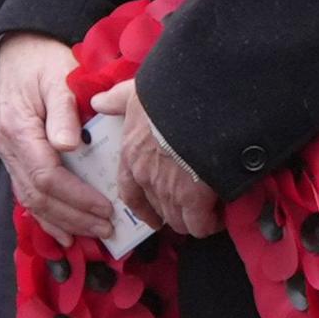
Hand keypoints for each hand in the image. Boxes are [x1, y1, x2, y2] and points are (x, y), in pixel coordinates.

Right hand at [0, 33, 111, 244]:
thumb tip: (68, 146)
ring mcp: (8, 155)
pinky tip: (66, 233)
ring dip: (63, 222)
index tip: (105, 207)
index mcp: (18, 129)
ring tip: (94, 235)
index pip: (46, 175)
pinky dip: (48, 217)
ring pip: (31, 201)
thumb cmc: (43, 62)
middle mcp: (8, 148)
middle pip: (38, 196)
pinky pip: (29, 194)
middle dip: (74, 216)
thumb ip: (63, 111)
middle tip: (107, 228)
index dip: (76, 197)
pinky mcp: (16, 159)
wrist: (18, 52)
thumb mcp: (58, 77)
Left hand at [96, 78, 223, 240]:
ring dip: (192, 219)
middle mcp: (147, 177)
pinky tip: (221, 216)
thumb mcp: (136, 93)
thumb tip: (97, 103)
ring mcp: (170, 191)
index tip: (152, 217)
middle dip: (174, 211)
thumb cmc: (169, 95)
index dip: (142, 207)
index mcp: (132, 155)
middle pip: (158, 209)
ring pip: (179, 220)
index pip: (130, 192)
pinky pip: (200, 224)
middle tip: (191, 208)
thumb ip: (117, 100)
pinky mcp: (195, 199)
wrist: (201, 103)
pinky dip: (210, 223)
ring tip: (209, 213)